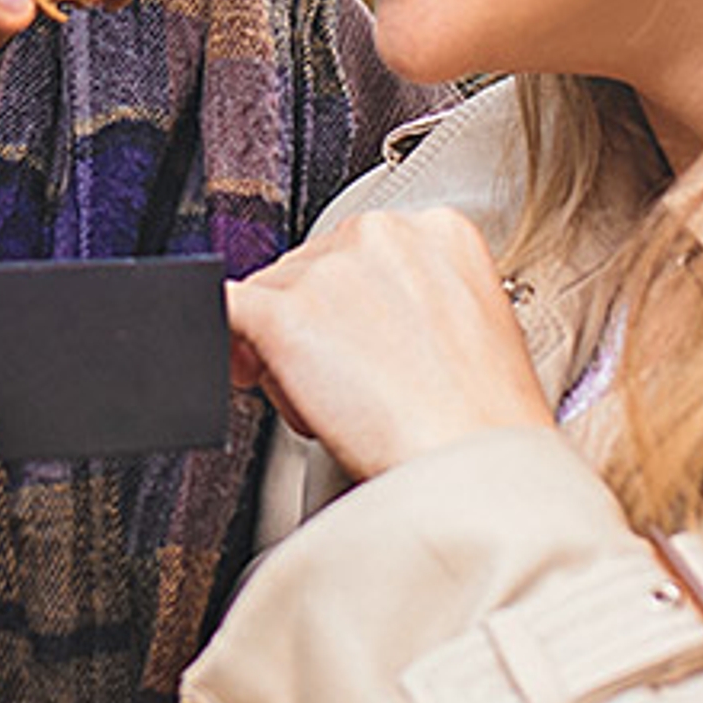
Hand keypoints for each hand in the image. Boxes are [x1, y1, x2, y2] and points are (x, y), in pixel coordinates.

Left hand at [227, 207, 551, 480]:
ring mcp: (329, 270)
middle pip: (307, 270)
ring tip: (332, 405)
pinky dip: (227, 347)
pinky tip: (245, 370)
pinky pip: (222, 311)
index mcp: (439, 232)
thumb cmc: (481, 425)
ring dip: (282, 351)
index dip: (343, 302)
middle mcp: (381, 234)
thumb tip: (344, 314)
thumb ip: (408, 303)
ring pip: (267, 296)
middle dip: (311, 326)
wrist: (476, 471)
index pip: (357, 252)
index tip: (348, 338)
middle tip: (344, 387)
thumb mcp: (467, 330)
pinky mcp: (284, 314)